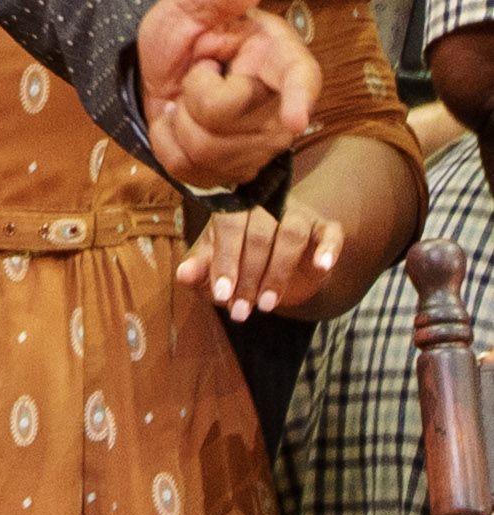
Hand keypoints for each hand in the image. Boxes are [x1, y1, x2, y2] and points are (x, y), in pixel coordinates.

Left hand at [135, 0, 320, 190]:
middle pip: (230, 116)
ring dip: (179, 122)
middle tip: (196, 73)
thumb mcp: (188, 5)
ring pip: (208, 147)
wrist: (158, 74)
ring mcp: (260, 142)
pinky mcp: (235, 168)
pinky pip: (191, 168)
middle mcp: (279, 105)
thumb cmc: (184, 35)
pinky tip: (181, 125)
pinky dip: (170, 145)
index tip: (296, 120)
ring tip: (188, 100)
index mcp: (277, 56)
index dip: (299, 99)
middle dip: (193, 93)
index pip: (300, 79)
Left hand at [176, 202, 347, 321]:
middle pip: (259, 234)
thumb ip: (201, 269)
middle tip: (242, 310)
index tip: (221, 294)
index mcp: (234, 207)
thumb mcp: (217, 268)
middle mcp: (267, 205)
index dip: (225, 261)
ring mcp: (298, 214)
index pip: (229, 226)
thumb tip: (183, 274)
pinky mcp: (325, 228)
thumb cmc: (240, 262)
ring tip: (267, 304)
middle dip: (249, 277)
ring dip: (279, 272)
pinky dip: (328, 249)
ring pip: (292, 234)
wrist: (277, 269)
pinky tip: (322, 268)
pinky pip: (331, 233)